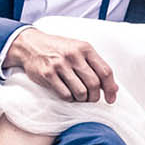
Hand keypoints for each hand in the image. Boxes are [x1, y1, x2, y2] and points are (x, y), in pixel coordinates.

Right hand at [3, 28, 117, 102]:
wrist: (31, 45)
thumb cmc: (58, 49)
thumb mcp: (79, 51)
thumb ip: (96, 66)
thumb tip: (114, 88)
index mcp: (85, 48)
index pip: (105, 71)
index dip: (110, 88)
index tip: (111, 99)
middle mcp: (74, 55)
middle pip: (94, 84)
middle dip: (95, 97)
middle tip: (91, 99)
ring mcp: (60, 65)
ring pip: (80, 92)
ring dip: (82, 100)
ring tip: (79, 97)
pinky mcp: (48, 75)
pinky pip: (65, 95)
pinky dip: (69, 99)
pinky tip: (68, 95)